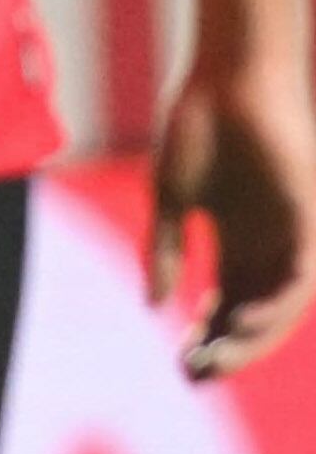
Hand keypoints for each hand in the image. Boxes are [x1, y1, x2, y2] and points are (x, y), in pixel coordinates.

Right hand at [148, 54, 315, 378]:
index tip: (181, 363)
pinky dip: (275, 306)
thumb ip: (164, 249)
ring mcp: (290, 237)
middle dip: (227, 348)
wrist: (228, 80)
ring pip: (280, 306)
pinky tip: (242, 322)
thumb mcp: (170, 199)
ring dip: (252, 338)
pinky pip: (300, 278)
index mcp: (235, 243)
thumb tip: (153, 303)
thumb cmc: (196, 128)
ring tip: (218, 358)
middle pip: (253, 315)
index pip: (225, 305)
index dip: (205, 336)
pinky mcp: (307, 223)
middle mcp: (267, 247)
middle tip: (197, 373)